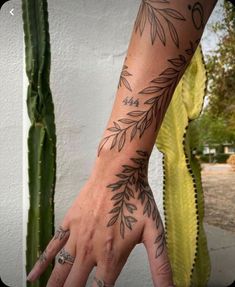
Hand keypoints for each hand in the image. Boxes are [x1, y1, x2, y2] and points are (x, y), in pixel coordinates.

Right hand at [27, 151, 173, 286]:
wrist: (118, 172)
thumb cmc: (136, 200)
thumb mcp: (154, 233)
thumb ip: (161, 266)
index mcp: (111, 257)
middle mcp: (90, 251)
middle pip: (75, 285)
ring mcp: (77, 236)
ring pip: (61, 270)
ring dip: (54, 286)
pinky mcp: (69, 223)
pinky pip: (51, 246)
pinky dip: (41, 263)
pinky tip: (33, 275)